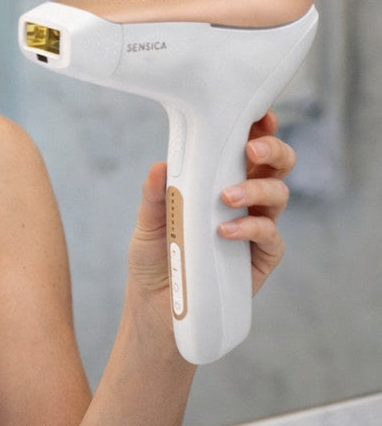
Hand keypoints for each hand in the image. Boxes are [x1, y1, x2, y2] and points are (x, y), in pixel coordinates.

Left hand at [128, 111, 294, 304]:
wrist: (155, 311)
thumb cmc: (155, 260)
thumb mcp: (147, 225)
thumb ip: (155, 196)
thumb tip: (160, 166)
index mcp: (218, 182)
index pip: (245, 149)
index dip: (258, 129)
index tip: (257, 115)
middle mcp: (243, 201)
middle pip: (275, 165)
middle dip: (272, 149)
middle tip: (251, 150)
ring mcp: (255, 228)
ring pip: (278, 194)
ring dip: (257, 188)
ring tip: (227, 197)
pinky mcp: (261, 259)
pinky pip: (271, 236)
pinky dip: (252, 228)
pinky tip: (226, 231)